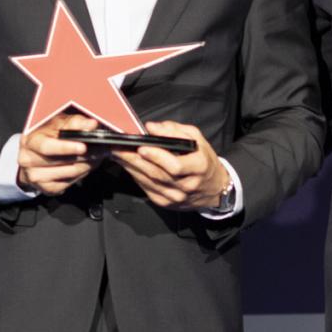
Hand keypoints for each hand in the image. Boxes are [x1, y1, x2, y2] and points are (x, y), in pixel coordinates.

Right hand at [17, 112, 103, 195]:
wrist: (35, 155)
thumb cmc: (48, 136)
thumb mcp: (58, 123)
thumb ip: (75, 123)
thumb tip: (91, 125)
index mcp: (29, 141)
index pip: (47, 146)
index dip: (65, 147)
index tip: (83, 147)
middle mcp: (28, 160)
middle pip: (61, 161)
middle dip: (85, 155)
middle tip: (102, 150)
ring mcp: (36, 177)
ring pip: (69, 173)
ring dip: (88, 164)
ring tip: (98, 156)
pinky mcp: (47, 188)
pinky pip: (70, 182)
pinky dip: (83, 174)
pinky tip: (87, 165)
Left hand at [111, 121, 227, 211]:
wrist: (213, 189)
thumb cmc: (204, 160)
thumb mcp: (197, 139)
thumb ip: (174, 131)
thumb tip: (151, 127)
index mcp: (198, 167)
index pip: (174, 166)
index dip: (156, 157)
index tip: (141, 147)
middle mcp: (187, 185)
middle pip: (156, 174)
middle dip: (133, 159)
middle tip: (117, 148)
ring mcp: (175, 197)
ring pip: (148, 182)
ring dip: (130, 167)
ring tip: (118, 154)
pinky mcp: (166, 203)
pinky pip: (146, 189)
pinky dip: (135, 176)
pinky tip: (128, 166)